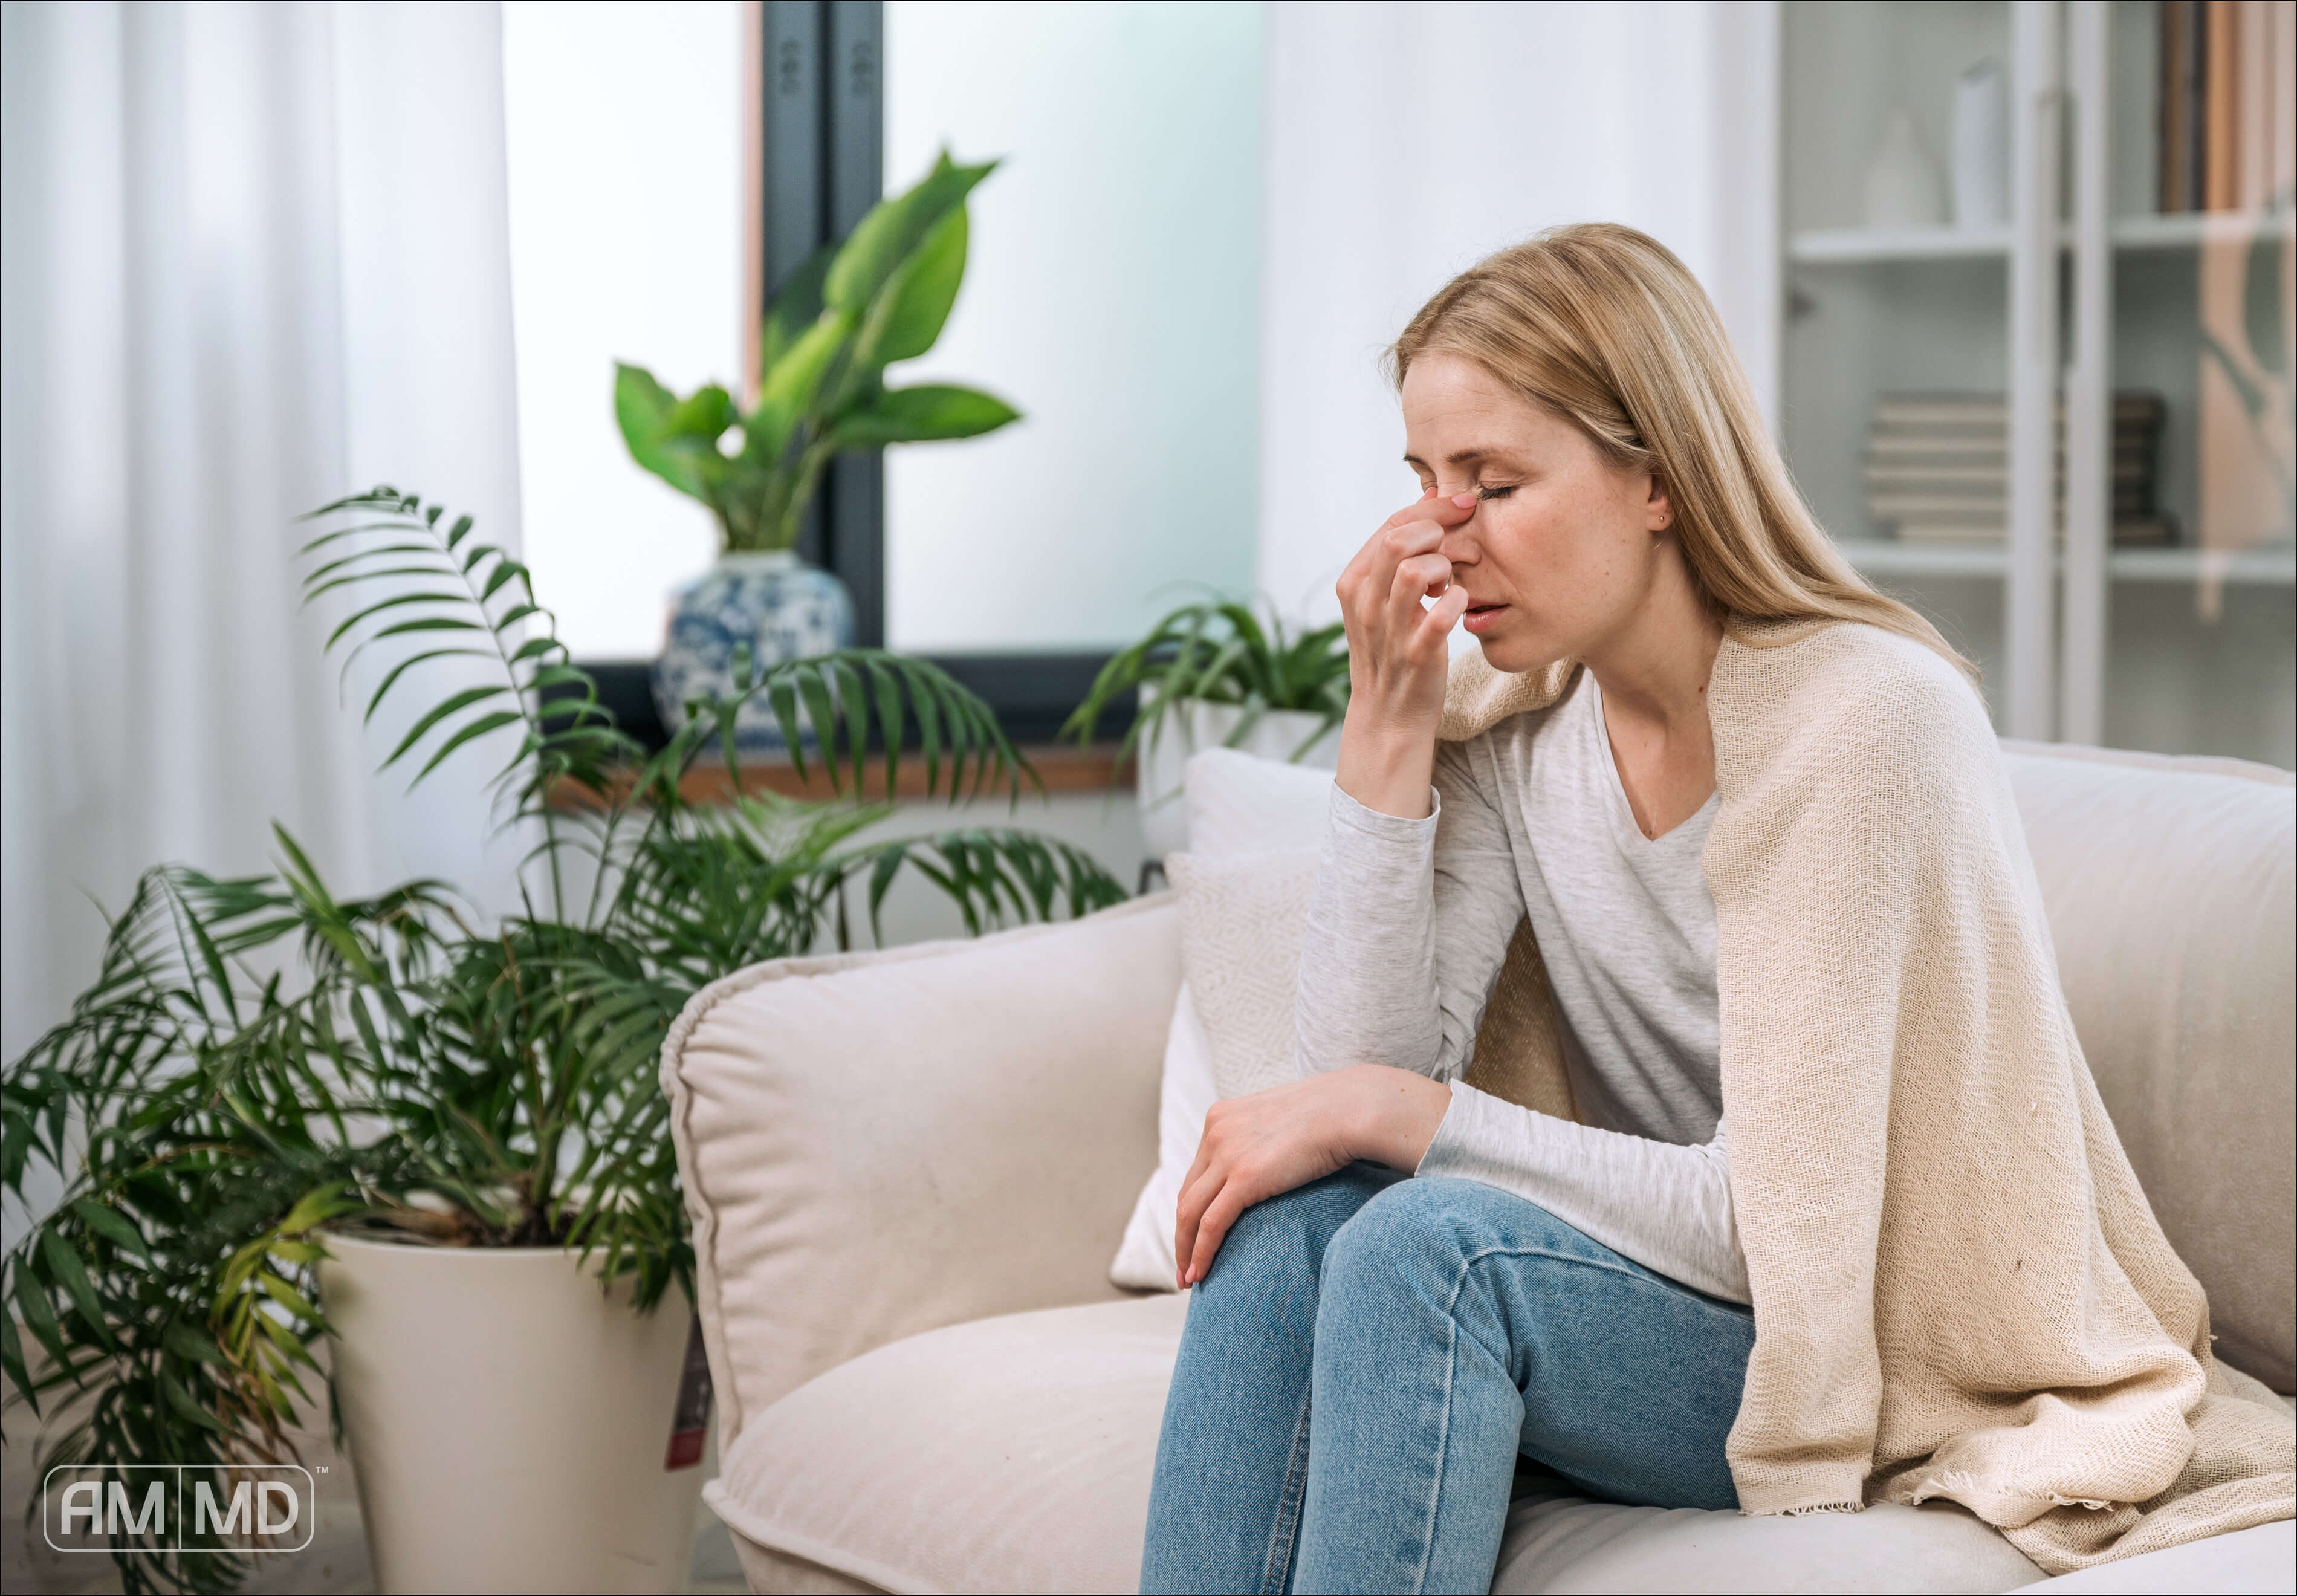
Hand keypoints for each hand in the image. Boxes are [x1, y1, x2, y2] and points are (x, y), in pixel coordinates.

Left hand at [1173, 1065, 1451, 1287]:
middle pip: (1187, 1195)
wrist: (1350, 1108)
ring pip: (1190, 1213)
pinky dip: (1200, 1252)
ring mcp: (1226, 1154)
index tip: (1194, 1237)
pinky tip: (1200, 1274)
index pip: (1197, 1174)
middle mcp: (1215, 1133)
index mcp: (1222, 1118)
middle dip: (1182, 1235)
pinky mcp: (1244, 1177)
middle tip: (1184, 1268)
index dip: (1193, 1209)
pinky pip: (1211, 1224)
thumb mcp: (1283, 1124)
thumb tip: (1274, 1166)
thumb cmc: (1332, 1115)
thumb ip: (1266, 1142)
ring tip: (1189, 1280)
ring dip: (1185, 1251)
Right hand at [1334, 492, 1477, 817]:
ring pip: (1411, 571)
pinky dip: (1457, 602)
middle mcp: (1364, 603)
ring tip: (1455, 579)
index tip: (1466, 504)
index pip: (1392, 524)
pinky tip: (1462, 605)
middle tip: (1462, 546)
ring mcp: (1387, 630)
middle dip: (1438, 531)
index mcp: (1355, 582)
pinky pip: (1439, 616)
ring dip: (1444, 567)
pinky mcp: (1415, 655)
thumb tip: (1432, 497)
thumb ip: (1402, 552)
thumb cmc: (1394, 648)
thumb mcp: (1385, 598)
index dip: (1433, 508)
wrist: (1390, 715)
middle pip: (1396, 539)